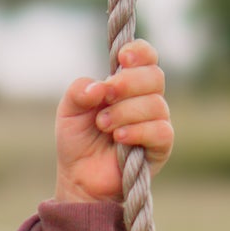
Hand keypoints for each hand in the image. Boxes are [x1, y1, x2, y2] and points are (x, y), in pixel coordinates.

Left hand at [54, 40, 172, 202]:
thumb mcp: (69, 111)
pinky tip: (119, 137)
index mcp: (127, 84)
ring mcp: (156, 122)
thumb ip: (79, 91)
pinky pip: (161, 131)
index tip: (121, 58)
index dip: (139, 52)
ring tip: (103, 125)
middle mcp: (146, 99)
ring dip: (125, 112)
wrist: (79, 178)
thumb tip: (100, 87)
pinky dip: (138, 131)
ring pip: (156, 104)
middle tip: (105, 97)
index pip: (146, 58)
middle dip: (127, 83)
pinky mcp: (160, 147)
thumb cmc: (78, 140)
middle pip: (154, 76)